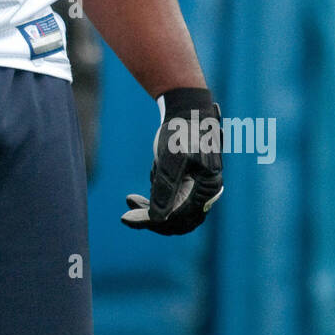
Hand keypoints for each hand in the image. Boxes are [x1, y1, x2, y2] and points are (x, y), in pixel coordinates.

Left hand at [121, 87, 222, 235]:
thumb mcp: (171, 157)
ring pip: (172, 215)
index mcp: (207, 188)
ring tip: (131, 199)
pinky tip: (135, 197)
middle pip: (178, 222)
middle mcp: (205, 194)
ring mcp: (196, 191)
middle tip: (127, 216)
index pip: (181, 218)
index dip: (154, 222)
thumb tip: (158, 218)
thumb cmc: (181, 130)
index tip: (128, 219)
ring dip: (150, 211)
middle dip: (151, 220)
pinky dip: (152, 202)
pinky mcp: (186, 187)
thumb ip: (166, 187)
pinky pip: (169, 204)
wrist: (185, 112)